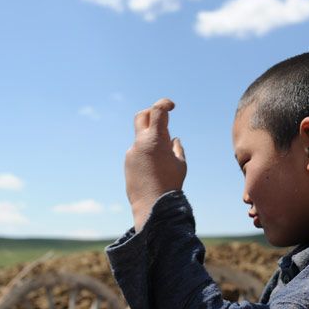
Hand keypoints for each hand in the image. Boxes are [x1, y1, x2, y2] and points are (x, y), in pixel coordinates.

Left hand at [124, 98, 186, 231]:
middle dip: (151, 114)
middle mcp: (140, 143)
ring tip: (163, 159)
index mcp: (155, 140)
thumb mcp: (180, 163)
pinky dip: (147, 153)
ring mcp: (131, 152)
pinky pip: (138, 152)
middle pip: (141, 116)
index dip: (165, 103)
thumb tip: (173, 139)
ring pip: (141, 138)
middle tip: (162, 120)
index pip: (157, 110)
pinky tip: (154, 169)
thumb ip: (177, 148)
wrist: (152, 205)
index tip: (172, 106)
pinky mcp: (127, 162)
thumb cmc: (170, 184)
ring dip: (152, 140)